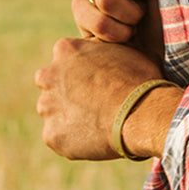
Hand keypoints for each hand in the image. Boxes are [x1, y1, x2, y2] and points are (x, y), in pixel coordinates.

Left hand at [35, 37, 176, 160]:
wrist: (142, 114)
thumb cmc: (140, 80)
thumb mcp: (125, 48)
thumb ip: (103, 48)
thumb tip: (104, 50)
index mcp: (65, 49)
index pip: (66, 59)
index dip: (84, 72)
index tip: (100, 82)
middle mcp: (48, 75)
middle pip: (54, 86)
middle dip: (69, 94)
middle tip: (96, 104)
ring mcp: (47, 107)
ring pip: (55, 114)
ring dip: (71, 118)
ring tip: (100, 123)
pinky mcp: (51, 135)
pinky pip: (61, 138)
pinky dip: (75, 141)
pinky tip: (98, 139)